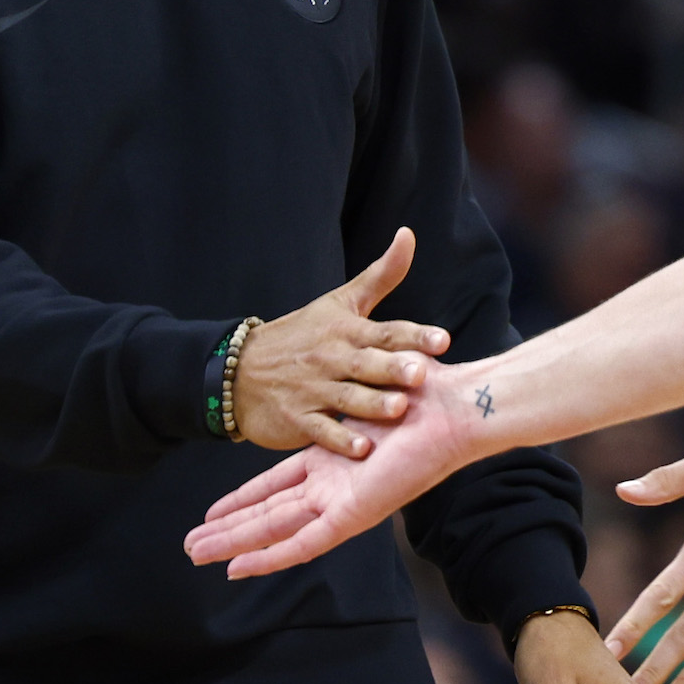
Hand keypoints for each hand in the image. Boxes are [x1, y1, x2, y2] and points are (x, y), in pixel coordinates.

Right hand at [186, 365, 480, 574]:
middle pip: (267, 515)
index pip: (276, 489)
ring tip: (196, 556)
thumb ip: (341, 401)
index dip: (242, 500)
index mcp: (333, 467)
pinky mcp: (353, 515)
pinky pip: (304, 542)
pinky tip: (239, 567)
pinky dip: (270, 556)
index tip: (212, 511)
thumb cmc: (421, 397)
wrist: (455, 410)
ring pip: (276, 532)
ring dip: (234, 544)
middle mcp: (333, 491)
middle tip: (189, 546)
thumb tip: (325, 382)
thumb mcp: (366, 398)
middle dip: (227, 529)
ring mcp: (341, 506)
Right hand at [233, 227, 450, 454]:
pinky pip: (322, 430)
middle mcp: (333, 359)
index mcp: (347, 330)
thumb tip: (408, 234)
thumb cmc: (302, 334)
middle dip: (394, 368)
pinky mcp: (299, 418)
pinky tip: (361, 449)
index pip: (386, 331)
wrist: (240, 370)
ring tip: (398, 410)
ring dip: (373, 405)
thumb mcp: (341, 301)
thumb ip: (381, 275)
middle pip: (368, 364)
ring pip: (348, 398)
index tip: (442, 340)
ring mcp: (314, 389)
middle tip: (421, 373)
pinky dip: (340, 439)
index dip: (414, 335)